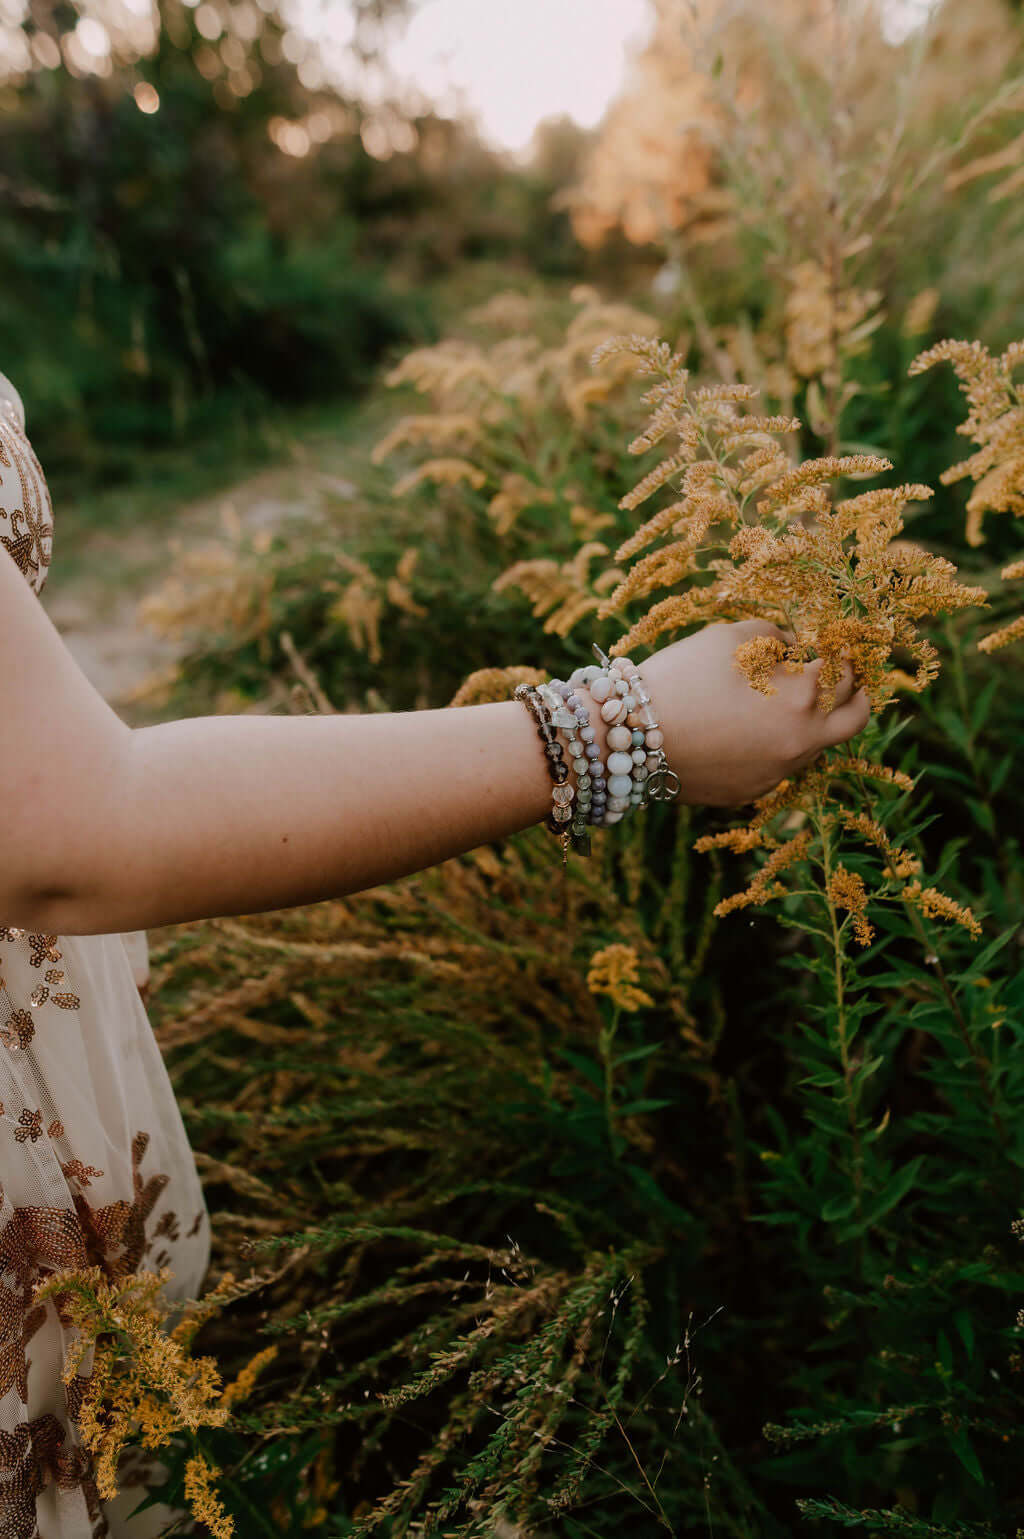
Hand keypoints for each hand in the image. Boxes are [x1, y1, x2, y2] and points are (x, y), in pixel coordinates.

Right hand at [635, 620, 869, 805]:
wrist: (629, 735)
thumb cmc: (680, 676)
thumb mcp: (730, 637)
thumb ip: (774, 635)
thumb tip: (794, 648)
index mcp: (802, 697)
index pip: (846, 670)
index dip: (841, 651)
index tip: (832, 644)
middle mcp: (801, 741)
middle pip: (856, 719)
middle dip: (854, 693)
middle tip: (839, 677)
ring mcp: (777, 773)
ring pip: (817, 747)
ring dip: (811, 722)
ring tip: (780, 701)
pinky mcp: (750, 793)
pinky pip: (777, 767)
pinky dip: (772, 747)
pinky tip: (741, 731)